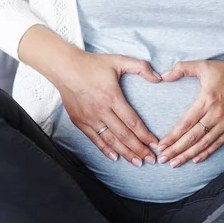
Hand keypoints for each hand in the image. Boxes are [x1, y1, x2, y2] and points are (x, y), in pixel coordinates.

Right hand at [54, 51, 160, 165]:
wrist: (64, 68)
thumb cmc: (92, 64)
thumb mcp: (118, 60)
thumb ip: (141, 67)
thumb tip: (159, 77)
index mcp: (112, 97)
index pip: (133, 122)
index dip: (146, 135)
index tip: (156, 144)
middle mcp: (101, 111)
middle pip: (124, 135)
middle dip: (139, 149)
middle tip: (152, 159)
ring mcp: (89, 118)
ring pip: (110, 141)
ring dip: (125, 153)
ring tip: (138, 162)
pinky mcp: (80, 122)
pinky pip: (95, 139)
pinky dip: (105, 150)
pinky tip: (115, 157)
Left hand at [157, 60, 223, 167]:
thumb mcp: (205, 65)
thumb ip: (182, 68)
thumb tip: (163, 76)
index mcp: (207, 100)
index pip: (185, 123)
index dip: (172, 136)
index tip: (161, 145)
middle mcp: (216, 115)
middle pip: (192, 137)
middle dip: (176, 150)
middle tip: (162, 159)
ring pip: (204, 143)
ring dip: (188, 155)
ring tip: (175, 164)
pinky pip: (218, 144)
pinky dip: (206, 153)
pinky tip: (195, 160)